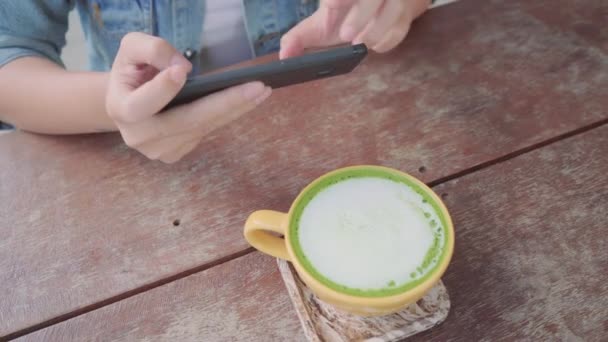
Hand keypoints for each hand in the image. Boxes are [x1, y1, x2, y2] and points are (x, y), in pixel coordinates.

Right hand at [106, 33, 271, 162]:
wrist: (127, 99)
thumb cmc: (131, 70)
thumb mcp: (131, 49)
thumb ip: (152, 50)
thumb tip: (184, 69)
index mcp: (121, 109)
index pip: (142, 103)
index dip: (163, 89)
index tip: (182, 71)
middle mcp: (139, 136)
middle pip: (187, 121)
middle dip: (225, 103)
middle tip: (256, 87)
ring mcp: (159, 150)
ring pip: (203, 128)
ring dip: (235, 109)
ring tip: (262, 91)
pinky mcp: (176, 154)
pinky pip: (206, 132)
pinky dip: (228, 115)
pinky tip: (249, 101)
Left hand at [280, 0, 430, 58]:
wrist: (377, 9)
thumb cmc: (344, 16)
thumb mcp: (320, 23)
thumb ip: (299, 38)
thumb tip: (284, 56)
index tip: (329, 6)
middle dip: (361, 14)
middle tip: (347, 35)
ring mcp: (392, 0)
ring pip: (394, 9)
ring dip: (378, 28)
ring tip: (362, 43)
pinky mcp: (405, 13)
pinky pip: (402, 26)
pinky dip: (390, 38)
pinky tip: (377, 45)